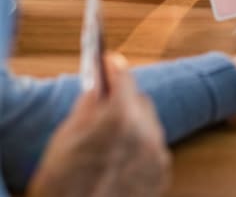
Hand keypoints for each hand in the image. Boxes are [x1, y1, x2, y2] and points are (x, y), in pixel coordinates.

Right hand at [27, 54, 170, 196]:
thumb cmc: (62, 185)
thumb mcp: (66, 135)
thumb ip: (88, 104)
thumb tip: (99, 86)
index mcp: (120, 117)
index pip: (123, 76)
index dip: (112, 67)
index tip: (108, 61)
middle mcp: (145, 132)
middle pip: (139, 99)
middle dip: (124, 98)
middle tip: (106, 100)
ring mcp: (156, 155)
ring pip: (148, 123)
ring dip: (134, 122)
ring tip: (112, 131)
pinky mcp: (161, 174)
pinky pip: (153, 147)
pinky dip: (141, 145)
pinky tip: (122, 153)